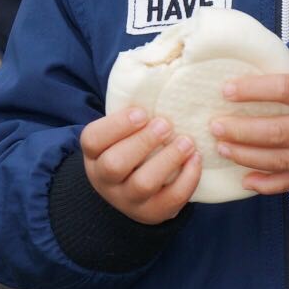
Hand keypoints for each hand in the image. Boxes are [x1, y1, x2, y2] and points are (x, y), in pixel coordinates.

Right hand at [80, 107, 201, 223]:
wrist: (131, 193)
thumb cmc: (130, 149)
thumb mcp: (121, 134)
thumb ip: (132, 115)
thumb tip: (160, 75)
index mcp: (94, 155)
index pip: (93, 140)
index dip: (117, 125)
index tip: (143, 112)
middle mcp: (105, 180)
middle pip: (115, 164)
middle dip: (143, 142)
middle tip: (166, 124)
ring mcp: (128, 200)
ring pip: (143, 184)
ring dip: (168, 159)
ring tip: (186, 141)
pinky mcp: (152, 213)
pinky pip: (170, 200)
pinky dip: (187, 179)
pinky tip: (196, 159)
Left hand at [211, 53, 288, 197]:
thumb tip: (258, 54)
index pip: (286, 89)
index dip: (254, 89)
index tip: (226, 89)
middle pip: (278, 132)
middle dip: (241, 130)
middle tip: (214, 125)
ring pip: (280, 161)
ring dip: (246, 156)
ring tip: (221, 146)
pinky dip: (266, 185)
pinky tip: (244, 179)